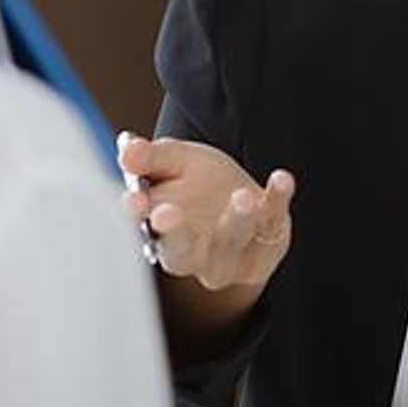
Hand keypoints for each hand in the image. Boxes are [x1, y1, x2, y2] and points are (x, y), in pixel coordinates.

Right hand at [118, 134, 295, 292]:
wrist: (246, 200)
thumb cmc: (199, 184)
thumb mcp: (174, 162)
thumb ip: (151, 157)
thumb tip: (127, 151)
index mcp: (160, 235)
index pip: (142, 230)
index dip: (135, 217)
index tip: (134, 200)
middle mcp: (193, 254)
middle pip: (180, 254)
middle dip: (175, 235)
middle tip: (167, 213)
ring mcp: (231, 256)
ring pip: (229, 245)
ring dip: (235, 222)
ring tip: (241, 197)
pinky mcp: (267, 246)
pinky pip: (272, 222)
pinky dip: (277, 199)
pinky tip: (281, 178)